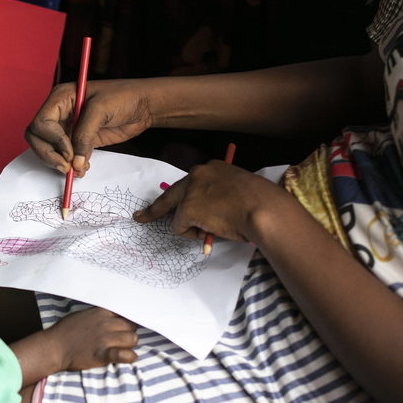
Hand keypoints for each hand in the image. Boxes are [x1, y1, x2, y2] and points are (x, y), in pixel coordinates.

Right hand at [25, 79, 156, 178]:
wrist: (143, 106)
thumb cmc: (124, 97)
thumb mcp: (101, 110)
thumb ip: (85, 135)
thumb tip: (75, 162)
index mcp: (61, 98)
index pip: (41, 123)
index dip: (52, 140)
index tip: (69, 152)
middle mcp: (60, 113)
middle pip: (37, 138)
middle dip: (49, 154)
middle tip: (67, 166)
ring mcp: (68, 128)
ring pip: (48, 149)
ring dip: (59, 163)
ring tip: (77, 170)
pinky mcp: (78, 140)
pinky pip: (65, 156)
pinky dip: (71, 166)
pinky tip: (84, 168)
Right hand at [48, 308, 138, 370]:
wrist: (54, 347)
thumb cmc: (66, 330)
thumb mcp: (83, 315)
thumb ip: (99, 315)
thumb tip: (111, 317)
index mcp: (102, 313)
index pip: (125, 314)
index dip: (126, 322)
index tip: (123, 328)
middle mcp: (106, 323)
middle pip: (132, 326)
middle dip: (129, 333)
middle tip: (122, 340)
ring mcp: (105, 338)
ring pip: (132, 339)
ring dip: (130, 345)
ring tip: (122, 349)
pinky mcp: (103, 354)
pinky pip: (126, 355)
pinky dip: (130, 357)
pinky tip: (128, 358)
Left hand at [134, 160, 294, 242]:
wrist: (263, 209)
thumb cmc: (259, 205)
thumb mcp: (238, 192)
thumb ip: (219, 196)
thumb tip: (209, 213)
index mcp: (211, 169)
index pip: (188, 183)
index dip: (180, 197)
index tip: (172, 202)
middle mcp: (197, 174)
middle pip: (170, 195)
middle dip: (154, 209)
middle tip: (140, 217)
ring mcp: (190, 190)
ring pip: (180, 216)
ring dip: (195, 227)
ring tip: (218, 226)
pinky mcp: (186, 207)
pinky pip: (181, 228)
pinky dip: (194, 234)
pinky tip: (212, 228)